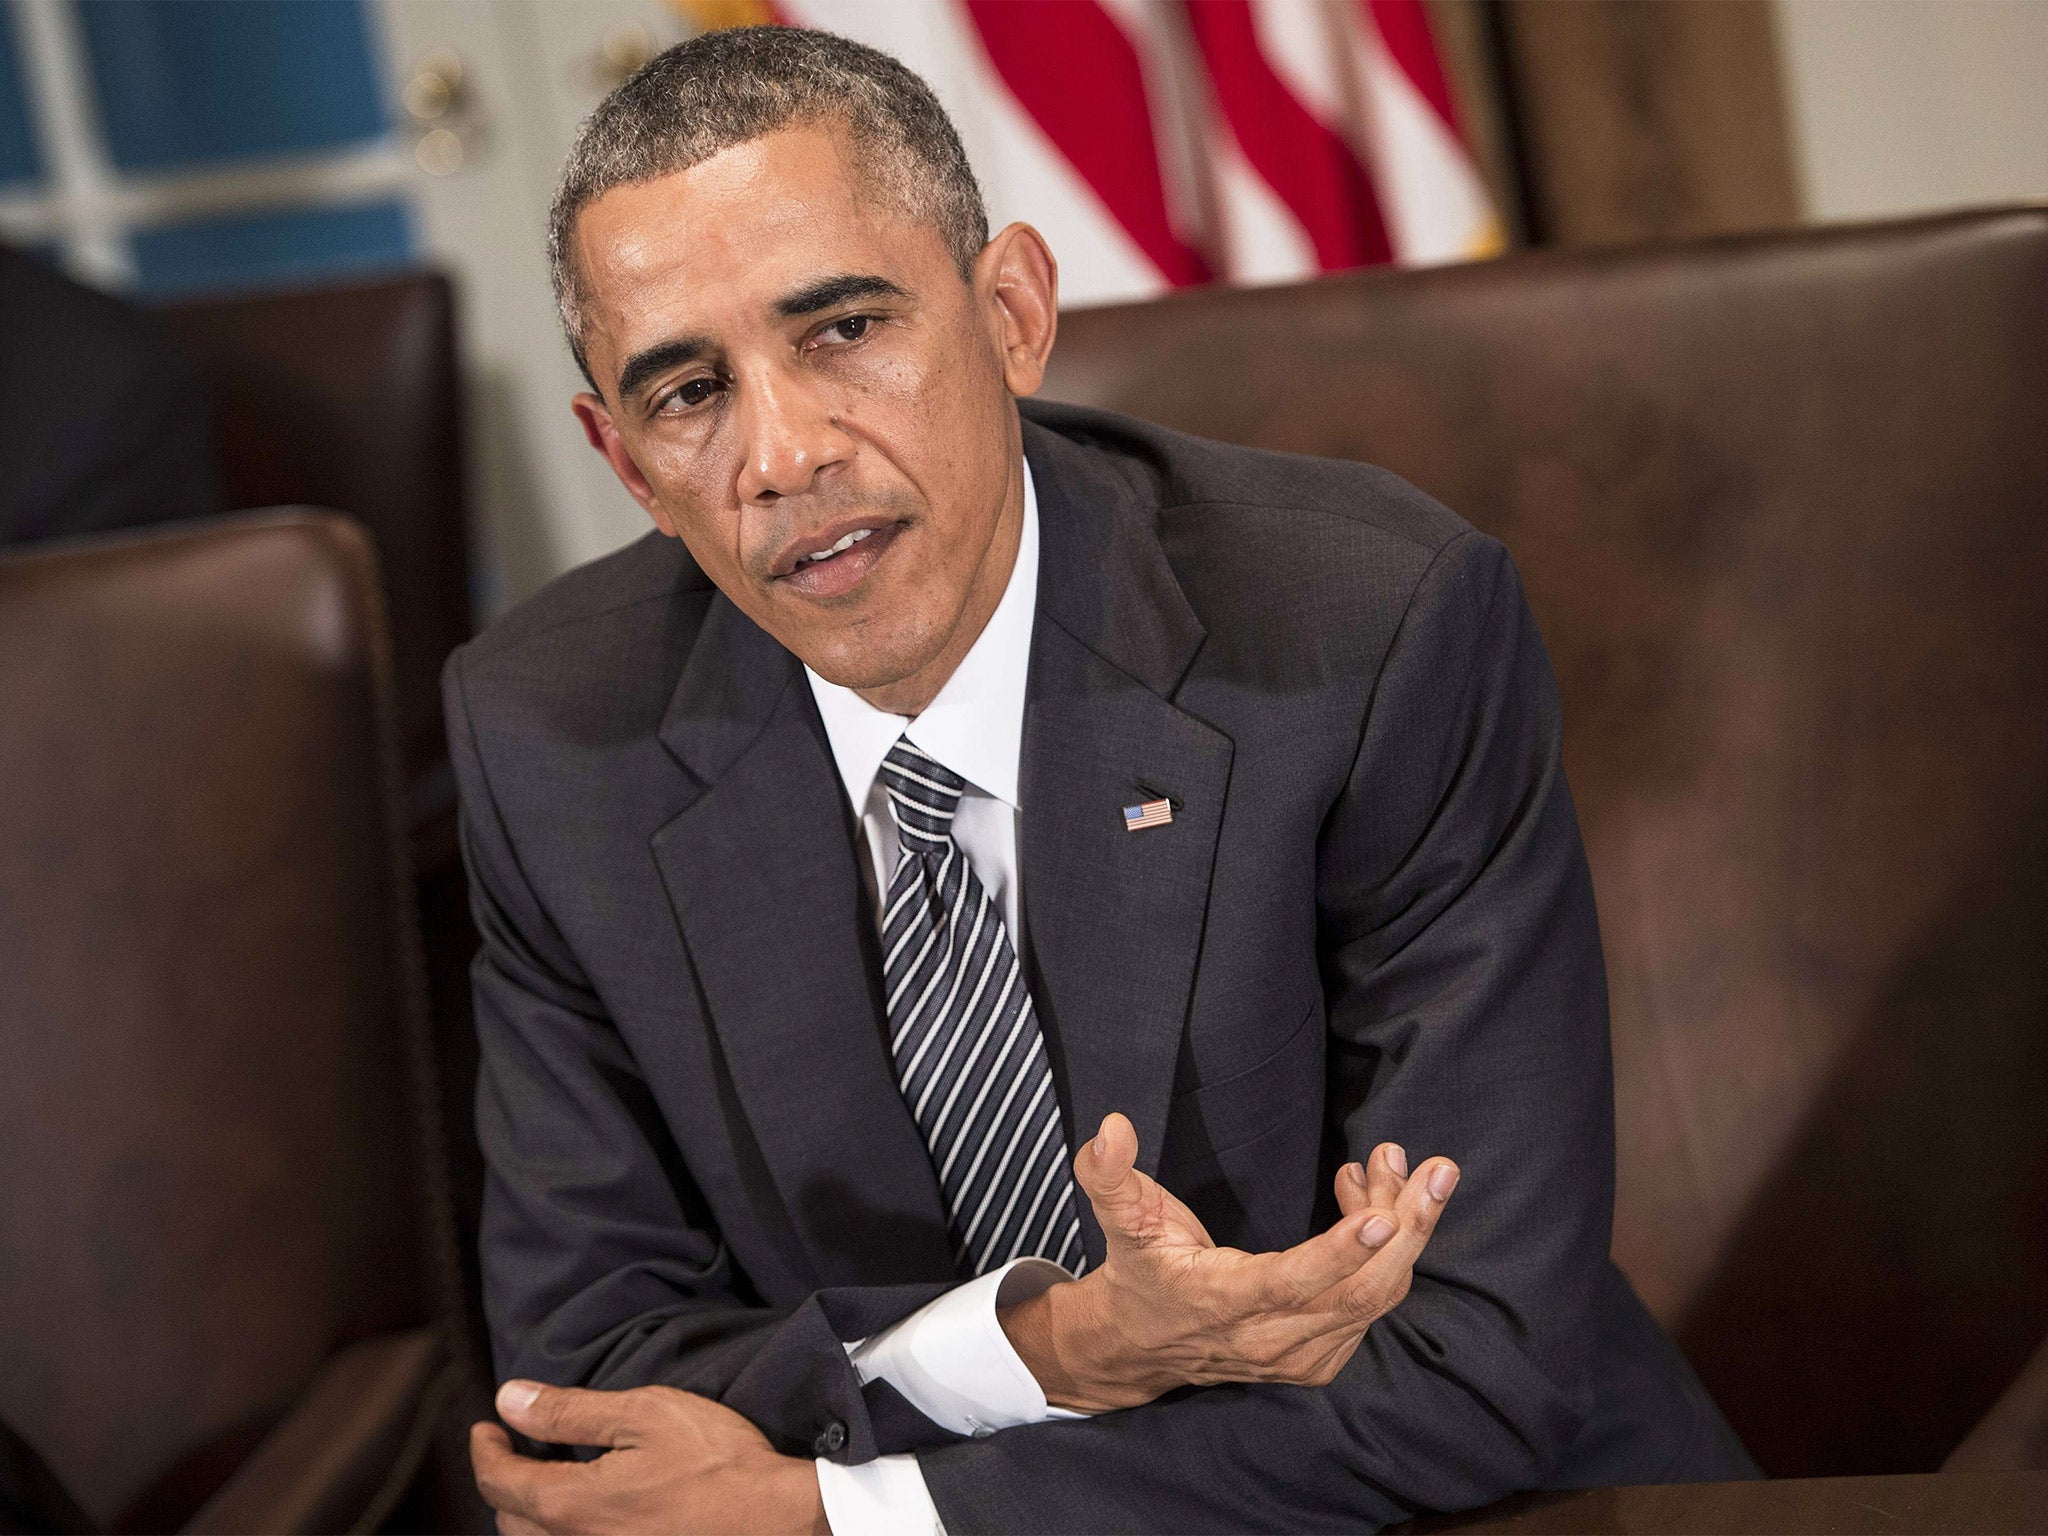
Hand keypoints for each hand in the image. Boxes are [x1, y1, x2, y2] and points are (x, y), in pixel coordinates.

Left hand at [471, 1380, 829, 1535]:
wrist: (773, 1519)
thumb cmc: (714, 1461)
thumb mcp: (642, 1415)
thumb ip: (569, 1412)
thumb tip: (508, 1399)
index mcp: (570, 1505)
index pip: (499, 1481)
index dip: (485, 1450)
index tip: (485, 1426)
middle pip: (509, 1521)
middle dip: (502, 1482)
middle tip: (513, 1447)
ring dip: (529, 1511)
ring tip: (545, 1478)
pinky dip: (561, 1528)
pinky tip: (586, 1507)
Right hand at [1000, 1113, 1456, 1411]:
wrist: (1142, 1346)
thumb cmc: (1140, 1271)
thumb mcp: (1119, 1220)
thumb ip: (1109, 1175)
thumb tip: (1112, 1128)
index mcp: (1221, 1301)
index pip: (1291, 1283)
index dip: (1340, 1252)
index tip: (1384, 1213)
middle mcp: (1268, 1339)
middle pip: (1360, 1293)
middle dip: (1408, 1230)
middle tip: (1435, 1170)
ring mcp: (1301, 1355)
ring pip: (1376, 1298)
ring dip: (1402, 1231)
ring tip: (1396, 1166)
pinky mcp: (1320, 1357)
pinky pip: (1372, 1307)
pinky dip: (1387, 1255)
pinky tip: (1372, 1203)